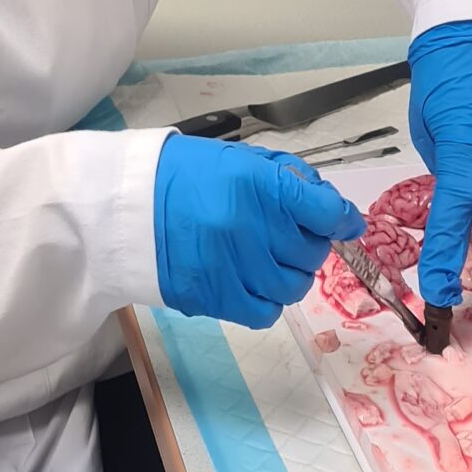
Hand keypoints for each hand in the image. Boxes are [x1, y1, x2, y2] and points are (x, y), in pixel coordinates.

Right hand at [154, 134, 366, 329]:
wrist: (128, 205)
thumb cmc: (185, 176)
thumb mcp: (240, 158)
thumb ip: (288, 179)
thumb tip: (331, 205)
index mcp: (258, 185)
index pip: (325, 211)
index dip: (342, 219)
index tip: (343, 222)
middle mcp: (250, 228)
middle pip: (312, 251)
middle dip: (311, 243)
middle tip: (292, 235)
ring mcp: (233, 267)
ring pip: (294, 286)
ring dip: (291, 273)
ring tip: (272, 259)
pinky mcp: (215, 297)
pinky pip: (265, 312)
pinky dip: (268, 301)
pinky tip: (255, 282)